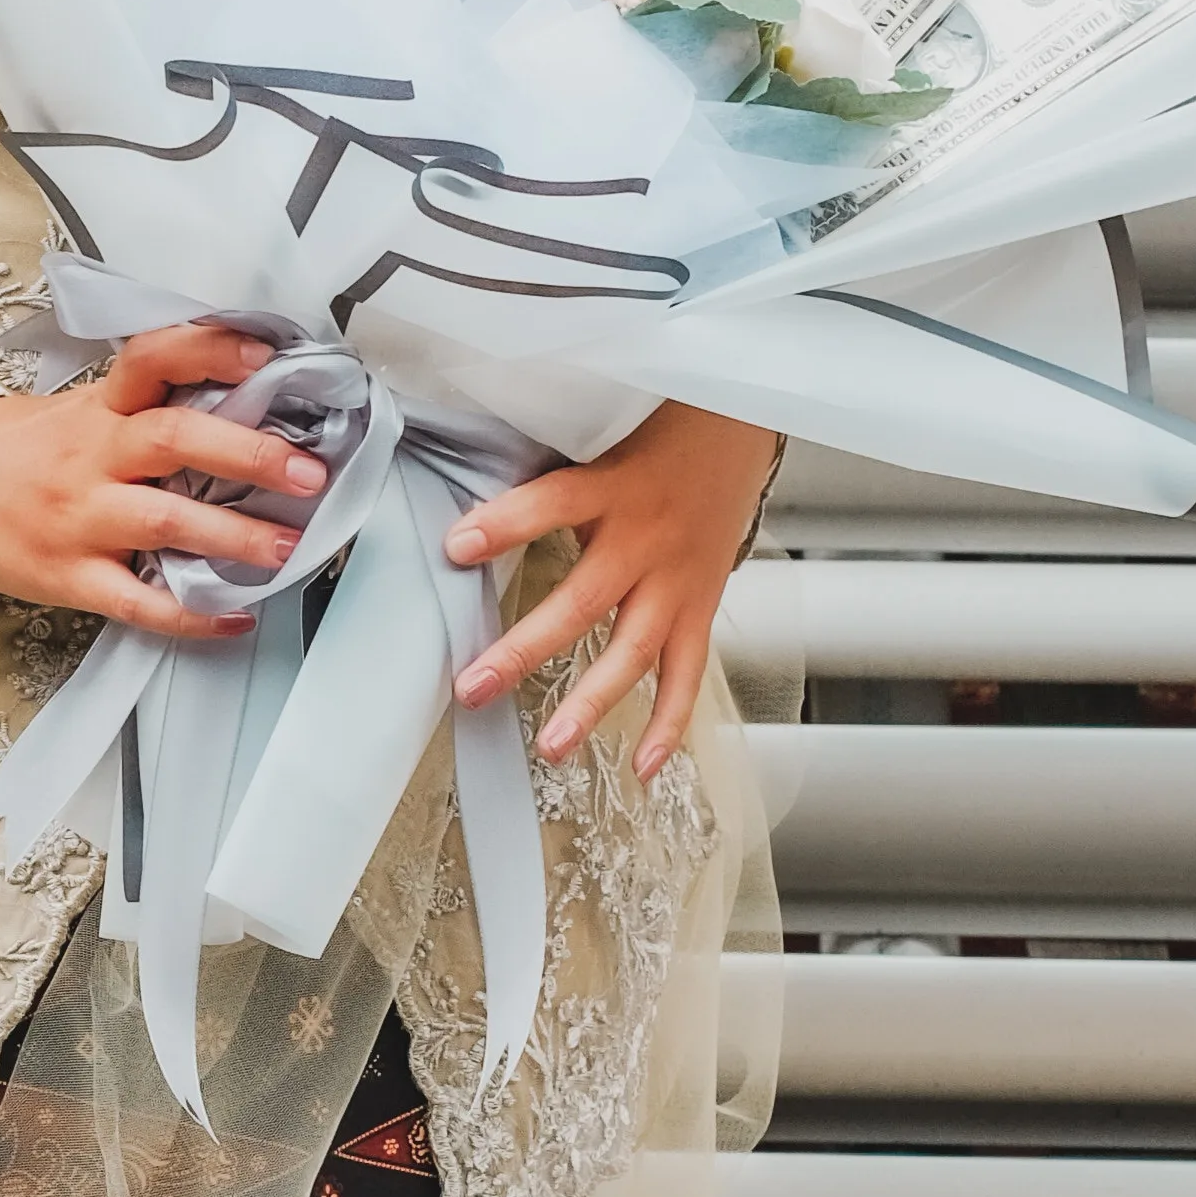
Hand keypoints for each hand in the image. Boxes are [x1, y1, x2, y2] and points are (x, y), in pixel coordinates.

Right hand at [0, 324, 326, 640]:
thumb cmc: (17, 449)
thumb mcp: (79, 408)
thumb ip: (146, 408)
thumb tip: (240, 405)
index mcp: (99, 407)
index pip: (154, 358)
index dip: (209, 349)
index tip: (265, 355)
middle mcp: (94, 456)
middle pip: (175, 439)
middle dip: (249, 455)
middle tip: (308, 473)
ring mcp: (81, 518)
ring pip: (167, 523)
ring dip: (235, 537)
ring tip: (287, 548)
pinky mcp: (69, 576)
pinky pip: (138, 601)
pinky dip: (191, 613)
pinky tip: (234, 616)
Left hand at [444, 398, 783, 777]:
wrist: (739, 429)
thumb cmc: (656, 431)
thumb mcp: (598, 431)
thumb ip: (545, 468)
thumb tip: (469, 497)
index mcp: (615, 487)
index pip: (553, 503)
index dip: (506, 525)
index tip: (456, 546)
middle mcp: (647, 540)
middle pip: (583, 601)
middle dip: (525, 649)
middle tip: (474, 686)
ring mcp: (677, 582)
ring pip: (632, 651)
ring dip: (591, 703)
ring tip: (552, 746)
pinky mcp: (700, 607)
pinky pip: (686, 675)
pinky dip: (669, 723)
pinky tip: (641, 766)